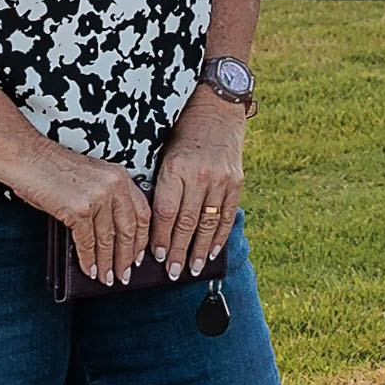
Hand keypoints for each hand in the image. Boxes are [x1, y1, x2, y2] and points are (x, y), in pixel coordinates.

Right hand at [19, 138, 147, 285]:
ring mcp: (97, 197)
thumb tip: (110, 235)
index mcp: (120, 176)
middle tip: (125, 273)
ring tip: (106, 277)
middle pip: (128, 230)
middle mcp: (113, 185)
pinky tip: (89, 269)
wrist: (27, 157)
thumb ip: (107, 199)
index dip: (141, 239)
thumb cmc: (52, 167)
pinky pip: (87, 242)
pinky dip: (88, 260)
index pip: (141, 213)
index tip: (139, 254)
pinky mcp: (78, 209)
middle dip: (126, 257)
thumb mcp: (91, 177)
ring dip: (107, 263)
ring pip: (108, 240)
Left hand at [148, 91, 246, 276]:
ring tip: (192, 269)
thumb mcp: (164, 155)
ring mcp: (220, 180)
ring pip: (208, 224)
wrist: (217, 110)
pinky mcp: (236, 182)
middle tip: (173, 273)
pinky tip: (212, 252)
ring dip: (199, 250)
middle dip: (178, 252)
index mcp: (175, 169)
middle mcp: (199, 176)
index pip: (166, 213)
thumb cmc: (182, 134)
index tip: (156, 257)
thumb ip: (159, 186)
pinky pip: (226, 215)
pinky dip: (219, 237)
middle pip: (186, 223)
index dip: (161, 238)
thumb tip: (148, 224)